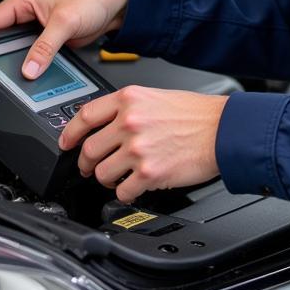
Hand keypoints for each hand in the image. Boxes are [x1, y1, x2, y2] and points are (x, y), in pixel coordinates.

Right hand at [0, 0, 129, 78]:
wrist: (117, 3)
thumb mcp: (65, 23)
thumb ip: (45, 47)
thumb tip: (29, 69)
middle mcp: (26, 9)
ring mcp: (36, 24)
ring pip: (15, 47)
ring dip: (14, 60)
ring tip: (8, 75)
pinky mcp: (47, 36)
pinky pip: (31, 52)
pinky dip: (29, 62)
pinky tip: (28, 73)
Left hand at [60, 86, 227, 202]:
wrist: (222, 130)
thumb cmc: (196, 113)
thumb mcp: (156, 96)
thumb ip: (128, 107)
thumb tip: (106, 123)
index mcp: (130, 99)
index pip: (85, 115)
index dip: (70, 132)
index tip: (66, 142)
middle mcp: (130, 121)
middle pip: (89, 149)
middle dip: (86, 163)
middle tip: (90, 167)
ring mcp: (138, 148)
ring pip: (102, 173)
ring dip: (106, 179)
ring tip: (117, 177)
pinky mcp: (149, 173)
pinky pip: (122, 192)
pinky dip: (125, 193)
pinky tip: (133, 187)